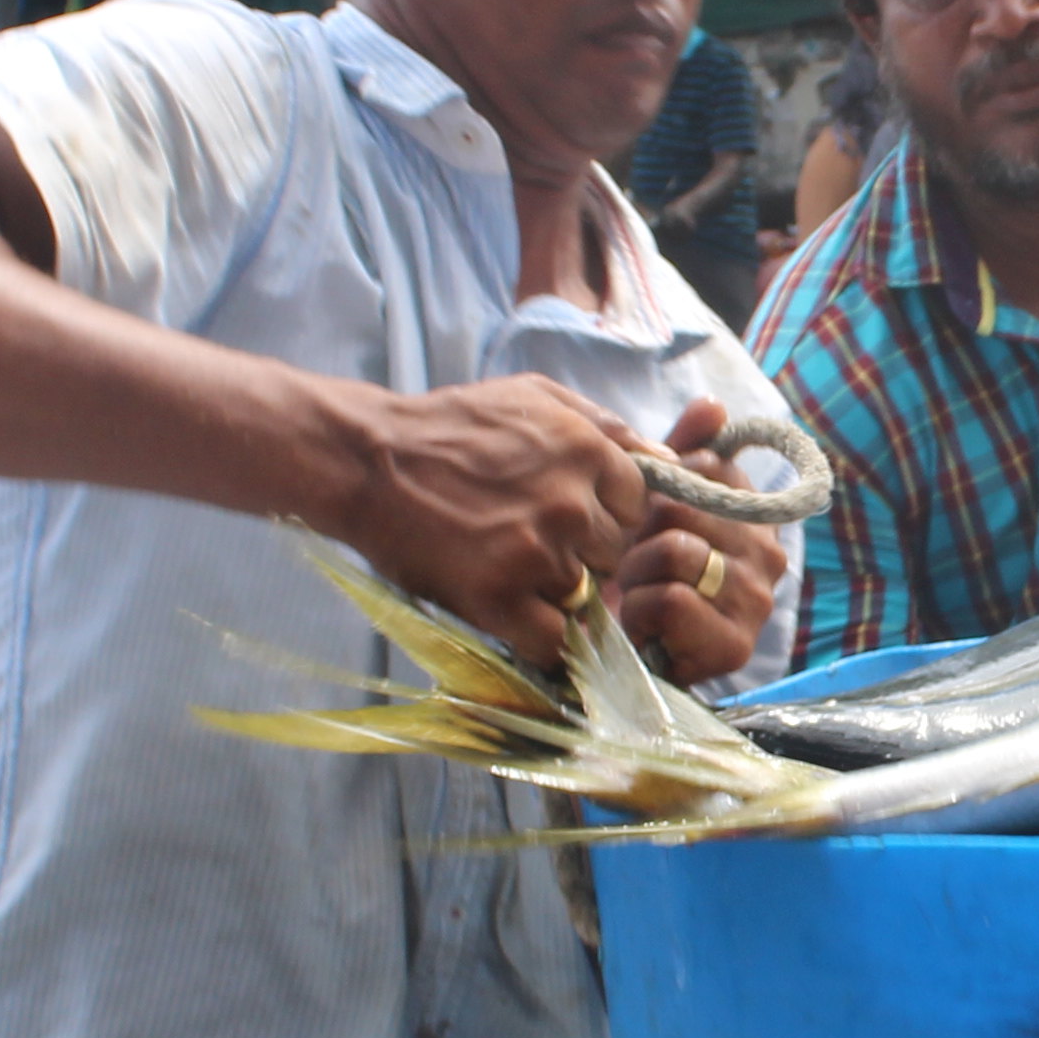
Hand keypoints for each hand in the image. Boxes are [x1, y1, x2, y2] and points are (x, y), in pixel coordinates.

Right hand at [339, 374, 650, 666]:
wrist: (369, 460)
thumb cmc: (452, 426)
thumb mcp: (535, 398)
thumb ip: (606, 426)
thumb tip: (669, 460)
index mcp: (586, 450)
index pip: (637, 504)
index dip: (605, 513)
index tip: (570, 513)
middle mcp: (570, 503)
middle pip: (613, 553)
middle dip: (584, 552)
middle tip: (533, 542)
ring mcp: (536, 553)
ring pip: (583, 594)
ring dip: (554, 591)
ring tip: (510, 568)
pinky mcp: (499, 597)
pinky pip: (552, 639)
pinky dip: (540, 638)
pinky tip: (514, 615)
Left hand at [610, 395, 789, 682]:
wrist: (622, 655)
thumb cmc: (640, 572)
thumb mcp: (653, 501)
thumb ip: (681, 450)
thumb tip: (712, 404)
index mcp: (754, 511)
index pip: (708, 464)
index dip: (661, 487)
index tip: (651, 520)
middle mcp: (770, 552)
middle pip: (684, 506)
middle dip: (640, 536)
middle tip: (634, 566)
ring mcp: (757, 600)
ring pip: (676, 552)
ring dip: (637, 577)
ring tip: (637, 596)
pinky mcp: (735, 645)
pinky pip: (670, 601)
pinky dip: (640, 613)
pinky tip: (644, 627)